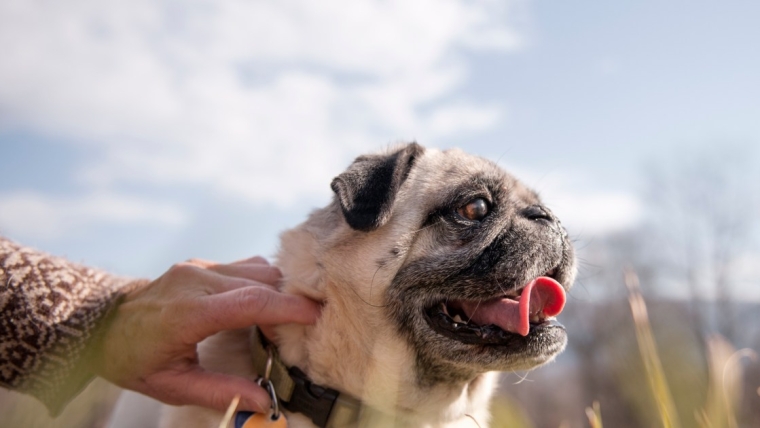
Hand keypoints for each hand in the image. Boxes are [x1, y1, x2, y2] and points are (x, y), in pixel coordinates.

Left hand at [92, 257, 319, 412]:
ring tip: (283, 319)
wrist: (100, 324)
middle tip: (303, 328)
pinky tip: (262, 303)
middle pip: (263, 281)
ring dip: (278, 290)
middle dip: (289, 302)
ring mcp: (199, 267)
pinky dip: (262, 282)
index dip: (289, 307)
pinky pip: (245, 266)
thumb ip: (221, 392)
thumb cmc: (133, 359)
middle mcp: (197, 280)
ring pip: (258, 268)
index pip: (251, 301)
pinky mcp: (200, 263)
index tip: (316, 317)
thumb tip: (264, 401)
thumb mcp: (173, 386)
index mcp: (189, 312)